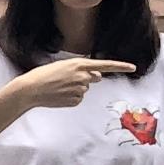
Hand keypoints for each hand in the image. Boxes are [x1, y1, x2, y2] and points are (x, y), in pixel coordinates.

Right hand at [10, 53, 138, 111]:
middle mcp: (82, 76)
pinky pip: (78, 99)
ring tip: (58, 87)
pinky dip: (70, 98)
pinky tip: (59, 96)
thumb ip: (82, 70)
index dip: (120, 66)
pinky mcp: (75, 100)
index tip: (133, 67)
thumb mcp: (63, 66)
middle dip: (84, 79)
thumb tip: (97, 77)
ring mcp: (80, 89)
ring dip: (74, 89)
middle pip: (92, 78)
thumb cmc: (44, 75)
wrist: (31, 89)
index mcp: (79, 64)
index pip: (105, 65)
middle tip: (65, 80)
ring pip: (84, 90)